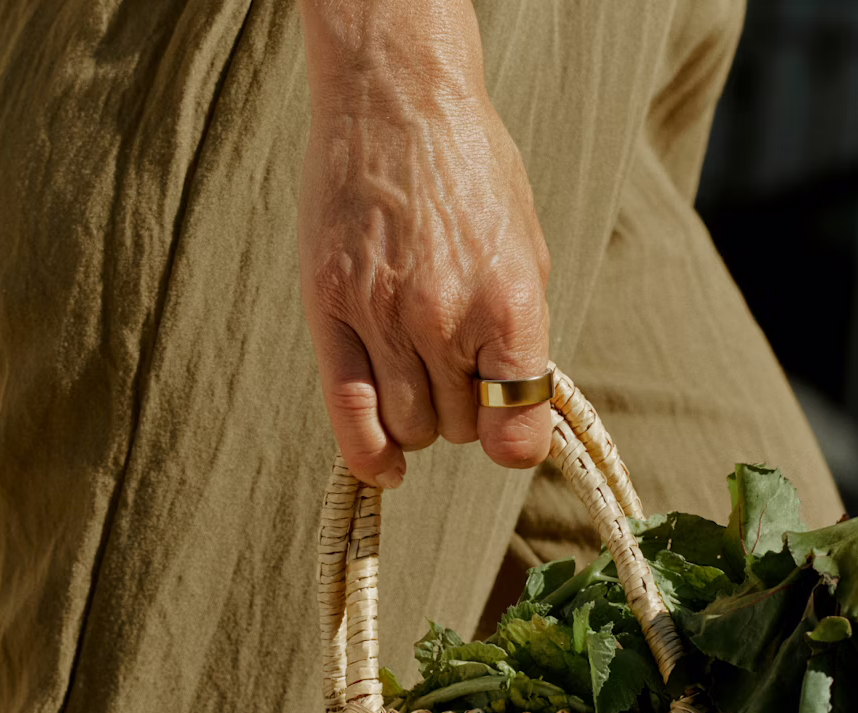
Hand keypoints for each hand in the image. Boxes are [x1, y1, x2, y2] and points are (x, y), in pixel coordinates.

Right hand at [297, 0, 551, 489]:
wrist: (396, 100)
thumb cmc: (472, 171)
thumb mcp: (528, 248)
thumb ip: (525, 335)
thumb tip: (517, 409)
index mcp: (509, 302)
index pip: (517, 425)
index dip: (514, 437)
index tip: (506, 427)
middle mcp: (445, 317)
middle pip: (458, 427)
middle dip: (464, 411)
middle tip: (457, 367)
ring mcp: (381, 313)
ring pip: (409, 425)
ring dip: (420, 417)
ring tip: (420, 372)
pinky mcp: (329, 305)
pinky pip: (348, 410)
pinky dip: (368, 452)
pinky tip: (384, 467)